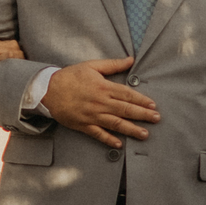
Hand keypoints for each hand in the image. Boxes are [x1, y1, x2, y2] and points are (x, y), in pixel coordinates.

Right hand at [43, 59, 158, 147]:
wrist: (48, 90)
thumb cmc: (70, 76)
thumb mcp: (92, 66)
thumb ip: (113, 64)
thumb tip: (131, 59)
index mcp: (103, 87)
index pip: (128, 95)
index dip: (142, 100)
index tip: (153, 105)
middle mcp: (100, 103)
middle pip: (126, 110)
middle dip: (143, 115)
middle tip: (157, 119)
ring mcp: (92, 115)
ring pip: (116, 124)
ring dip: (132, 130)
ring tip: (145, 135)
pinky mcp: (83, 125)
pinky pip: (99, 134)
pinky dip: (109, 140)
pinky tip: (120, 144)